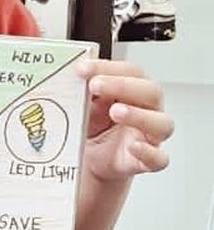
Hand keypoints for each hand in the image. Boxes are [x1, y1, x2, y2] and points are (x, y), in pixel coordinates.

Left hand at [77, 58, 172, 182]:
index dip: (107, 67)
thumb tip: (68, 73)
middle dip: (122, 85)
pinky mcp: (145, 162)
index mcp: (133, 91)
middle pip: (151, 91)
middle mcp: (147, 110)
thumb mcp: (86, 103)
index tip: (82, 68)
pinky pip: (158, 159)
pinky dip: (148, 153)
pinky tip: (133, 146)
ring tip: (115, 112)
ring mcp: (150, 137)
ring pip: (162, 123)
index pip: (130, 71)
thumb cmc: (95, 126)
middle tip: (95, 85)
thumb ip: (82, 89)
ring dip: (139, 116)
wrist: (92, 159)